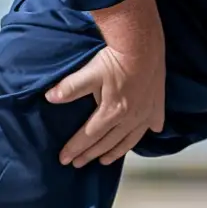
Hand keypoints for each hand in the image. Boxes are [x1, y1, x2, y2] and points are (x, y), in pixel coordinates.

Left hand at [45, 0, 166, 168]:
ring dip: (115, 152)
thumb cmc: (115, 57)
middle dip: (90, 154)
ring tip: (104, 161)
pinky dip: (147, 130)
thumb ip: (70, 88)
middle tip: (78, 164)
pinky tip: (148, 133)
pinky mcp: (156, 104)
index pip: (88, 136)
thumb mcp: (89, 72)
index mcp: (112, 112)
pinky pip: (152, 123)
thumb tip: (50, 98)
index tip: (64, 159)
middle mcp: (130, 118)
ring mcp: (145, 113)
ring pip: (129, 139)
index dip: (75, 148)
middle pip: (107, 142)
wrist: (144, 43)